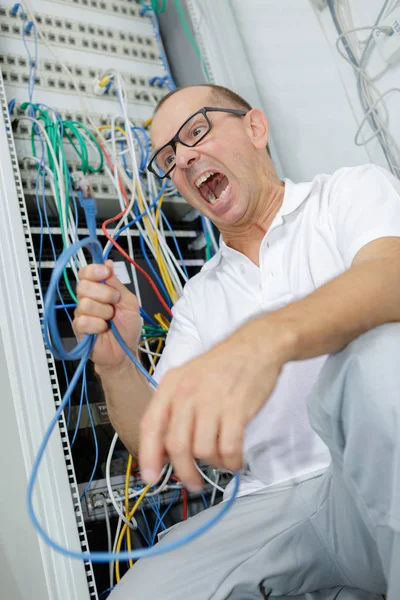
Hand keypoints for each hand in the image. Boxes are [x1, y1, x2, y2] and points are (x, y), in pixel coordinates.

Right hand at [73, 260, 141, 369]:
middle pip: (83, 285)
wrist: (125, 351)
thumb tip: (107, 263)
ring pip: (85, 303)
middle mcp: (87, 299)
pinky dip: (98, 325)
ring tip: (110, 319)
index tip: (106, 273)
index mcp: (98, 290)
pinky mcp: (79, 329)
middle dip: (104, 293)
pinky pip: (83, 320)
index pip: (86, 272)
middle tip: (114, 303)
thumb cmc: (127, 328)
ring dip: (104, 312)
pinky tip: (103, 329)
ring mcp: (81, 314)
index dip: (94, 270)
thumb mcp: (129, 301)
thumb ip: (117, 283)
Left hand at [139, 317, 291, 490]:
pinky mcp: (236, 409)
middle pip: (176, 445)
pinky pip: (229, 448)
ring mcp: (212, 401)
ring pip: (202, 450)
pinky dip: (232, 461)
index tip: (150, 477)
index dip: (148, 456)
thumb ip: (174, 408)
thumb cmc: (224, 364)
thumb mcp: (189, 377)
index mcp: (171, 385)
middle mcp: (187, 393)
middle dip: (185, 471)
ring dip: (213, 463)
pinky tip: (235, 460)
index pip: (151, 425)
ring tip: (221, 459)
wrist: (256, 346)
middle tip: (193, 482)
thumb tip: (165, 446)